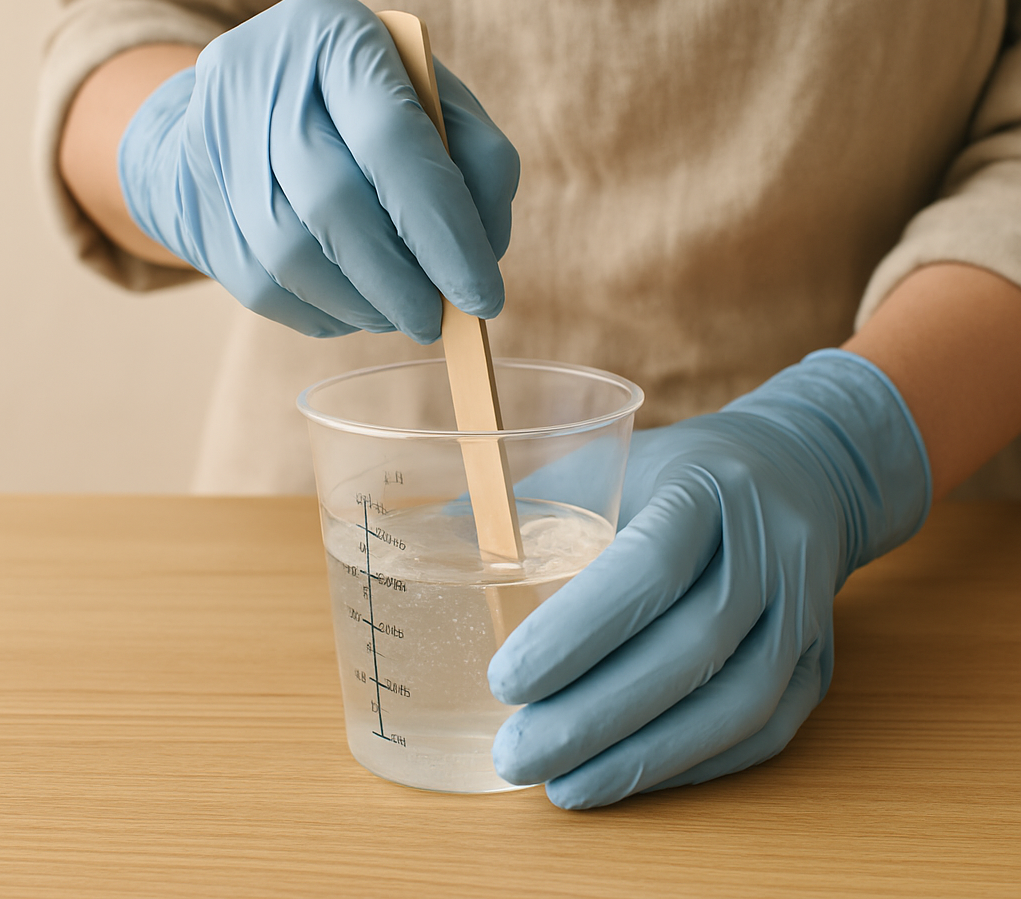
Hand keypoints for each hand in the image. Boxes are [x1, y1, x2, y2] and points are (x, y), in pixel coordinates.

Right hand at [117, 0, 518, 340]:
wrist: (234, 108)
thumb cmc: (359, 110)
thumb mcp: (430, 99)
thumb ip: (476, 158)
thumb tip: (485, 251)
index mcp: (334, 32)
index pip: (393, 140)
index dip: (444, 231)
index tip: (483, 297)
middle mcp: (261, 76)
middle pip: (333, 203)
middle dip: (400, 282)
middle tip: (438, 320)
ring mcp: (214, 142)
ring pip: (291, 256)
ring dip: (362, 304)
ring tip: (402, 312)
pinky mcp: (193, 205)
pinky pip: (263, 288)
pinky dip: (324, 311)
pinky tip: (354, 304)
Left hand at [488, 350, 929, 807]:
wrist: (801, 470)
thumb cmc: (680, 470)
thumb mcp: (610, 461)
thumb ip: (531, 503)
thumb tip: (427, 546)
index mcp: (706, 486)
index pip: (648, 566)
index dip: (578, 631)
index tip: (504, 681)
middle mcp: (769, 546)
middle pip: (690, 648)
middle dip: (596, 715)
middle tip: (516, 754)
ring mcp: (805, 608)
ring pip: (735, 703)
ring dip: (644, 758)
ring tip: (562, 786)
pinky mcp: (819, 658)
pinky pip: (764, 729)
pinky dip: (694, 765)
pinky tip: (630, 778)